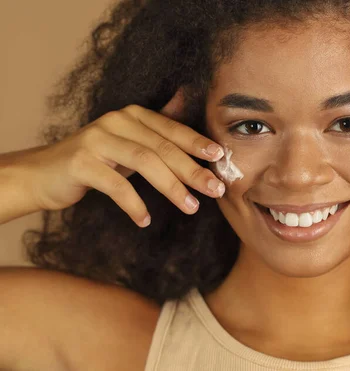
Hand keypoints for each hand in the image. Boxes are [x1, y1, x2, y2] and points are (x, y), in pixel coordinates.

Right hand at [19, 89, 225, 227]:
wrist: (44, 173)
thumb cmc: (97, 159)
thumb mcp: (129, 140)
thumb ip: (158, 125)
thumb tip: (187, 96)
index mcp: (133, 115)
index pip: (172, 129)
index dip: (197, 143)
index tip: (221, 159)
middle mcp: (116, 121)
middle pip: (163, 147)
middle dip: (193, 169)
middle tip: (215, 189)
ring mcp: (97, 140)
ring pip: (145, 162)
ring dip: (172, 187)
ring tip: (191, 207)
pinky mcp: (81, 162)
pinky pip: (116, 185)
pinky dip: (134, 204)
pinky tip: (145, 220)